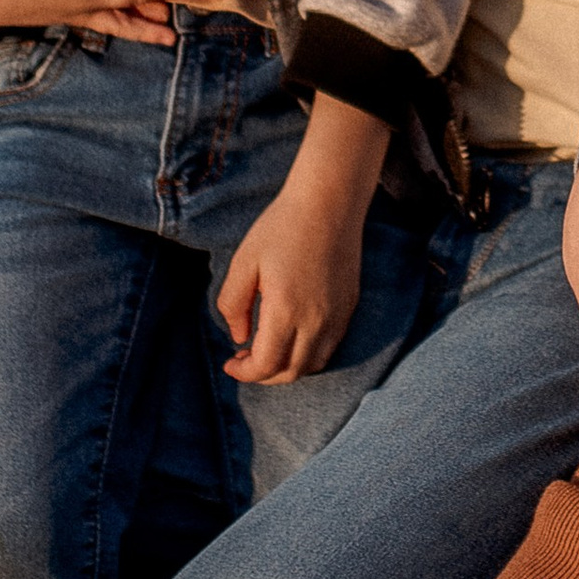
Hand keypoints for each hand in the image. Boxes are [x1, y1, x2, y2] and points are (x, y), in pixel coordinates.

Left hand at [219, 98, 386, 385]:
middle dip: (264, 375)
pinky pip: (330, 346)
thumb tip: (239, 337)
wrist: (329, 203)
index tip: (230, 362)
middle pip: (291, 372)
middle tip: (244, 360)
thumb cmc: (281, 227)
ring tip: (267, 351)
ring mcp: (338, 315)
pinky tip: (292, 336)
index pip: (266, 365)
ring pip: (314, 363)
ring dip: (288, 367)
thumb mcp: (244, 262)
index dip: (245, 373)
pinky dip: (308, 354)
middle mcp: (317, 320)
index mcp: (286, 310)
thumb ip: (233, 304)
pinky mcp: (349, 306)